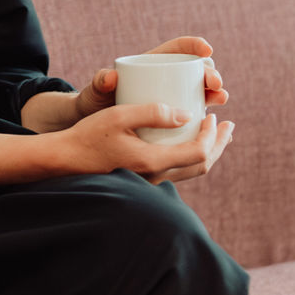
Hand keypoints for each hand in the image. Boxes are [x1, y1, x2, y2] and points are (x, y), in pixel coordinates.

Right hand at [59, 102, 234, 184]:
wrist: (65, 160)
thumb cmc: (89, 136)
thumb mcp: (119, 116)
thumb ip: (152, 113)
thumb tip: (186, 114)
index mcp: (153, 161)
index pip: (198, 153)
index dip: (211, 135)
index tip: (212, 116)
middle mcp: (156, 177)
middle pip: (201, 166)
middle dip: (218, 145)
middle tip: (228, 127)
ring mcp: (150, 181)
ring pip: (191, 171)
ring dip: (208, 152)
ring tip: (215, 135)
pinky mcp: (143, 180)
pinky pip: (178, 171)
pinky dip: (191, 156)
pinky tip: (187, 144)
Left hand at [75, 36, 228, 121]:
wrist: (97, 127)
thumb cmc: (97, 102)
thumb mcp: (96, 91)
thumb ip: (99, 82)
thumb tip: (110, 77)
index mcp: (152, 64)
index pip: (178, 49)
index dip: (195, 45)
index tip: (206, 50)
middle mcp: (168, 78)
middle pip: (196, 70)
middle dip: (210, 73)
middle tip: (213, 82)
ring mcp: (175, 97)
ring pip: (201, 91)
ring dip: (216, 92)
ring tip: (220, 97)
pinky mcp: (177, 116)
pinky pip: (197, 113)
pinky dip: (209, 115)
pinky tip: (216, 121)